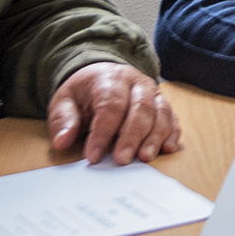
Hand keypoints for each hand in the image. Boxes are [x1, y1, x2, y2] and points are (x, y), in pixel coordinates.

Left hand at [48, 62, 180, 163]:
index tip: (93, 156)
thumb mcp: (64, 102)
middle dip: (132, 136)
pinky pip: (172, 118)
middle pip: (140, 108)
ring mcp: (153, 92)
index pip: (110, 105)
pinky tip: (166, 149)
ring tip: (144, 158)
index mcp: (110, 78)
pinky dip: (171, 134)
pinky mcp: (163, 104)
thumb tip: (62, 141)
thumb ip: (63, 120)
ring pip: (160, 113)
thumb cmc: (83, 93)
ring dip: (154, 137)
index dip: (103, 132)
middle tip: (122, 160)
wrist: (101, 76)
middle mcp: (136, 82)